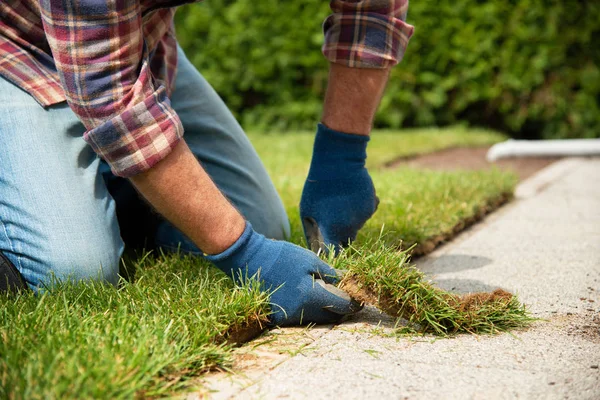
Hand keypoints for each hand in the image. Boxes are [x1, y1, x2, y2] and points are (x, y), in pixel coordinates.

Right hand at [205, 222, 361, 325]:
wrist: (250, 259)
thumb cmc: (282, 256)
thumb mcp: (310, 260)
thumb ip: (330, 274)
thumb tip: (346, 281)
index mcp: (311, 296)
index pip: (342, 306)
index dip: (353, 302)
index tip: (359, 297)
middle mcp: (300, 311)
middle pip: (330, 317)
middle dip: (339, 308)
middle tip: (344, 295)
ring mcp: (287, 317)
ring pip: (315, 319)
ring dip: (323, 309)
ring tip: (325, 293)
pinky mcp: (277, 318)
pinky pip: (300, 317)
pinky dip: (307, 310)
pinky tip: (306, 296)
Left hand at [300, 124, 378, 253]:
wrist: (338, 162)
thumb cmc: (317, 187)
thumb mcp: (307, 210)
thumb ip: (311, 233)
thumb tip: (316, 249)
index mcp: (333, 230)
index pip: (335, 254)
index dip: (330, 252)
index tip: (326, 246)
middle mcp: (352, 226)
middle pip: (348, 241)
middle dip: (340, 236)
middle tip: (330, 220)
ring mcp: (364, 216)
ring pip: (357, 227)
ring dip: (349, 221)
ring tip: (338, 203)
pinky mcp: (372, 205)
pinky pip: (365, 214)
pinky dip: (359, 210)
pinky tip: (350, 197)